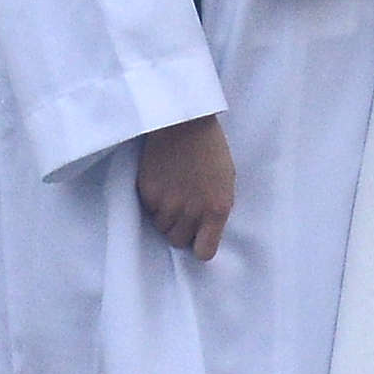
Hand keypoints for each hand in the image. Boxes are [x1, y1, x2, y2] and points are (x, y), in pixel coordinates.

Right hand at [136, 113, 237, 261]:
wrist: (183, 121)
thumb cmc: (210, 148)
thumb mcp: (226, 181)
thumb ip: (215, 209)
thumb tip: (204, 230)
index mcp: (216, 209)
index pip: (204, 252)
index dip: (200, 245)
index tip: (198, 237)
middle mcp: (192, 211)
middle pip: (177, 241)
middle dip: (180, 229)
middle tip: (182, 210)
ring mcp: (168, 203)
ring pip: (160, 227)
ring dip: (164, 216)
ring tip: (170, 193)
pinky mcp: (148, 192)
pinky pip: (148, 210)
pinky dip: (152, 201)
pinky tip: (160, 182)